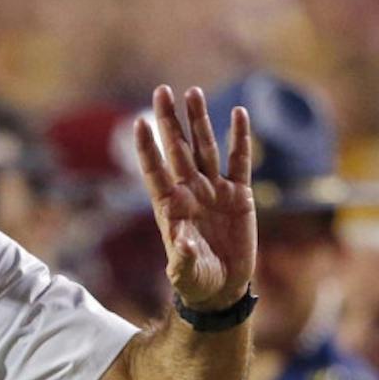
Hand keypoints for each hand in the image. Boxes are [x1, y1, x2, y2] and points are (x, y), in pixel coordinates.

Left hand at [135, 85, 255, 311]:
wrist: (223, 288)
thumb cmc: (197, 282)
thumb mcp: (186, 273)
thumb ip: (182, 257)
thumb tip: (180, 240)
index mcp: (171, 206)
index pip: (155, 170)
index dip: (148, 148)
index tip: (139, 122)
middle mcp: (190, 191)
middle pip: (177, 149)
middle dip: (169, 121)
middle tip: (161, 91)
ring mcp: (214, 190)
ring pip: (205, 147)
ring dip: (199, 121)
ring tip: (193, 92)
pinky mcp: (239, 194)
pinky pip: (239, 161)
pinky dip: (240, 138)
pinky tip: (238, 113)